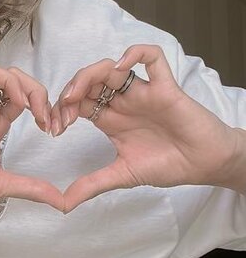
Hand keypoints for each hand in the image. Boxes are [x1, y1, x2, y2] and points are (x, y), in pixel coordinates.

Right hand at [0, 62, 64, 215]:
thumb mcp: (4, 186)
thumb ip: (32, 188)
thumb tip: (61, 202)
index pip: (23, 95)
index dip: (41, 102)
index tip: (48, 128)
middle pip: (10, 76)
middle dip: (32, 87)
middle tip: (39, 113)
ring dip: (9, 82)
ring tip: (18, 106)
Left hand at [48, 43, 239, 212]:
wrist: (203, 165)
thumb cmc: (168, 165)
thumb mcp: (122, 176)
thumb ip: (92, 185)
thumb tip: (64, 203)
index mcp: (111, 119)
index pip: (78, 102)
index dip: (61, 109)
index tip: (54, 128)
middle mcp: (123, 102)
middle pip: (89, 81)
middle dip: (69, 91)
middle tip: (62, 111)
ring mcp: (143, 92)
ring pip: (111, 67)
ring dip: (89, 74)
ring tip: (78, 93)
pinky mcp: (165, 87)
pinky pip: (152, 57)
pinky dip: (135, 53)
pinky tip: (121, 68)